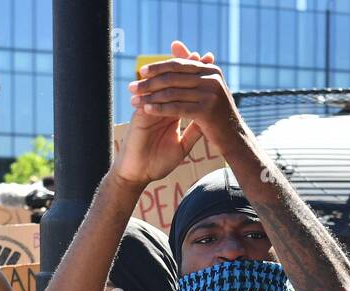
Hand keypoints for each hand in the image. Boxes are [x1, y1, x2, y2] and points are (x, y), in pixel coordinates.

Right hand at [113, 42, 213, 187]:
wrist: (137, 174)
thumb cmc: (157, 163)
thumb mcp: (182, 146)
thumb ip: (194, 131)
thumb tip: (211, 119)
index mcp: (170, 113)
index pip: (183, 91)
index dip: (195, 80)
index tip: (211, 69)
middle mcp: (159, 107)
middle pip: (173, 82)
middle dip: (186, 68)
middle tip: (202, 57)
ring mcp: (149, 108)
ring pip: (163, 86)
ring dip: (176, 73)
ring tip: (192, 63)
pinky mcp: (140, 114)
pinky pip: (153, 97)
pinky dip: (163, 89)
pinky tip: (177, 81)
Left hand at [127, 40, 246, 161]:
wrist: (234, 138)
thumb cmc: (216, 113)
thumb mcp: (205, 86)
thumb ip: (190, 67)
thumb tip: (175, 43)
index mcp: (211, 70)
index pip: (179, 64)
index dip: (158, 67)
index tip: (141, 71)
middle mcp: (213, 78)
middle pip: (173, 78)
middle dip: (150, 83)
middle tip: (131, 87)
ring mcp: (211, 94)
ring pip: (172, 93)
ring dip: (150, 97)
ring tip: (134, 101)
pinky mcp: (207, 111)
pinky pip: (177, 108)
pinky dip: (159, 108)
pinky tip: (147, 110)